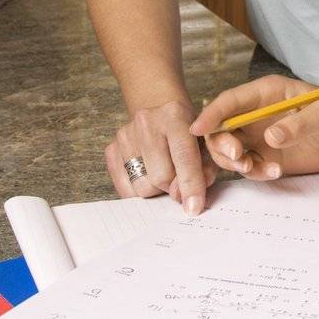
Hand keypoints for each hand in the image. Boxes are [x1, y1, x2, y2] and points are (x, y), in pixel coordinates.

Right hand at [103, 98, 214, 213]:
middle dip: (174, 188)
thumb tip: (190, 200)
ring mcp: (125, 136)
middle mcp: (146, 122)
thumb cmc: (188, 131)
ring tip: (164, 174)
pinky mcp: (111, 149)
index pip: (184, 157)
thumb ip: (206, 169)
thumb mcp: (207, 144)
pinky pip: (125, 190)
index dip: (191, 186)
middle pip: (161, 178)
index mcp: (175, 115)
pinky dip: (140, 192)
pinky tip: (148, 177)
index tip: (194, 208)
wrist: (160, 109)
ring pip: (142, 188)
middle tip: (179, 180)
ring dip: (157, 191)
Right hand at [190, 74, 318, 180]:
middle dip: (221, 145)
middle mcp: (257, 114)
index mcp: (266, 93)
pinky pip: (249, 168)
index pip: (230, 102)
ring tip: (255, 168)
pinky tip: (274, 172)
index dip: (211, 114)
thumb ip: (300, 123)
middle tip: (238, 157)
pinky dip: (254, 174)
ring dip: (235, 163)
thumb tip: (270, 137)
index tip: (197, 129)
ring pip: (229, 152)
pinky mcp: (269, 156)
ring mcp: (260, 137)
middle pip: (221, 129)